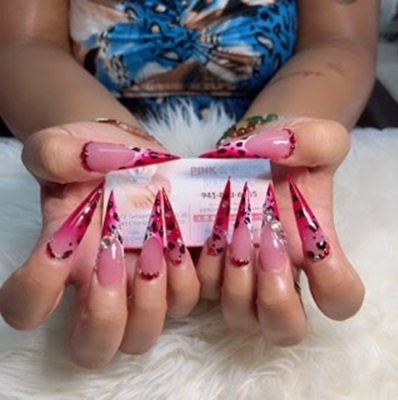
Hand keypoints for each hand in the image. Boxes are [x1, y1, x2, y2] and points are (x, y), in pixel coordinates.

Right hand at [0, 121, 199, 367]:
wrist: (130, 154)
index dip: (34, 292)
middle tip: (114, 259)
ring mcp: (141, 282)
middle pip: (93, 347)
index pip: (26, 305)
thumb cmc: (91, 154)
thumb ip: (55, 153)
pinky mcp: (178, 269)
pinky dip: (191, 274)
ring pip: (144, 334)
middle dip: (103, 317)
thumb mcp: (62, 144)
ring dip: (152, 297)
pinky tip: (187, 235)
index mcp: (61, 258)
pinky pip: (189, 297)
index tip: (58, 246)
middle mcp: (99, 282)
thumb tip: (92, 165)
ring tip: (157, 242)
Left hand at [196, 118, 364, 344]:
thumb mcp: (312, 136)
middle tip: (267, 250)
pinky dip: (202, 266)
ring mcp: (241, 274)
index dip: (333, 285)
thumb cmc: (285, 149)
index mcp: (313, 251)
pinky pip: (201, 289)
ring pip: (240, 316)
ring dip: (236, 282)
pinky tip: (205, 230)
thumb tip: (281, 151)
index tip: (315, 246)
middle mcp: (278, 273)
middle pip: (284, 328)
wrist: (248, 149)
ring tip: (232, 234)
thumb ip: (316, 141)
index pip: (339, 297)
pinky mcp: (208, 263)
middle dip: (276, 301)